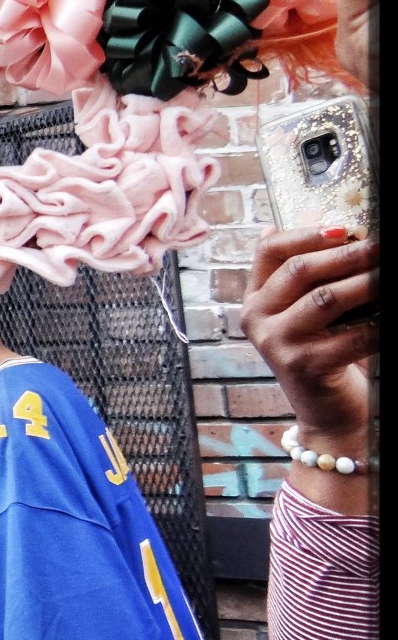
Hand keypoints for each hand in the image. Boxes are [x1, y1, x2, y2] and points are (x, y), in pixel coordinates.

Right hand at [238, 225, 377, 508]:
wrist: (330, 416)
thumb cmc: (326, 356)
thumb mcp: (308, 313)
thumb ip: (308, 274)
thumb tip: (324, 223)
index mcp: (255, 300)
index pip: (269, 250)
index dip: (305, 233)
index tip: (344, 228)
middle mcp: (257, 319)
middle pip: (299, 269)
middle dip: (346, 253)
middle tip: (380, 246)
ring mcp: (277, 343)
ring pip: (326, 297)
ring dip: (366, 282)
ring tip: (388, 274)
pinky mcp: (305, 366)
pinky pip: (352, 335)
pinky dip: (379, 323)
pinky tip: (389, 316)